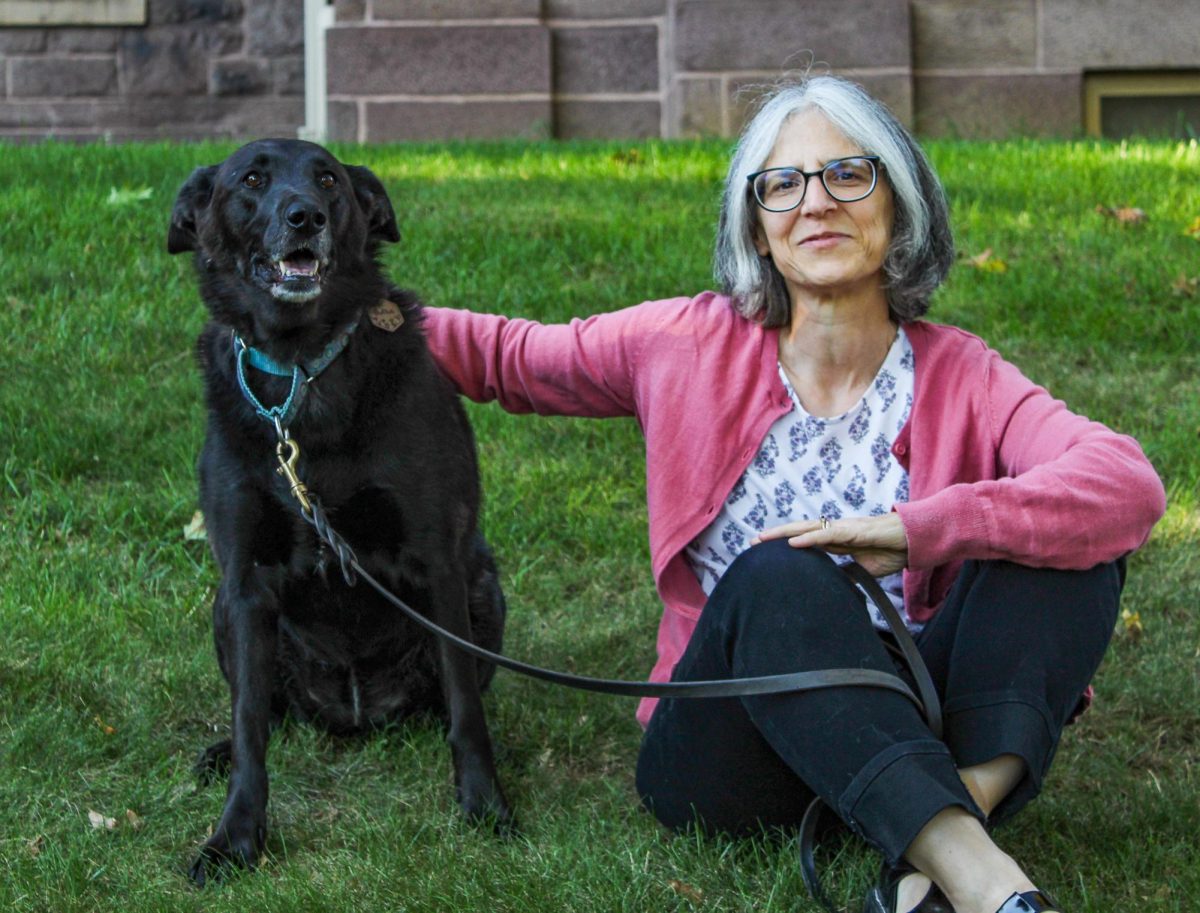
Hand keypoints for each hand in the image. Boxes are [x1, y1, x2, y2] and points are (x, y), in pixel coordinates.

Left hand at [751, 512, 908, 577]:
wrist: (913, 540)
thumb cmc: (891, 551)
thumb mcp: (863, 570)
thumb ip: (846, 574)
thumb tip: (833, 586)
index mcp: (836, 539)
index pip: (804, 540)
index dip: (784, 544)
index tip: (764, 552)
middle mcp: (835, 530)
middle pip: (799, 531)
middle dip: (775, 537)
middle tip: (752, 544)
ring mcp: (843, 528)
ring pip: (807, 528)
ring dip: (784, 534)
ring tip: (763, 539)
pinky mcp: (853, 531)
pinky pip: (827, 534)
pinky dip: (809, 537)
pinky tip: (793, 542)